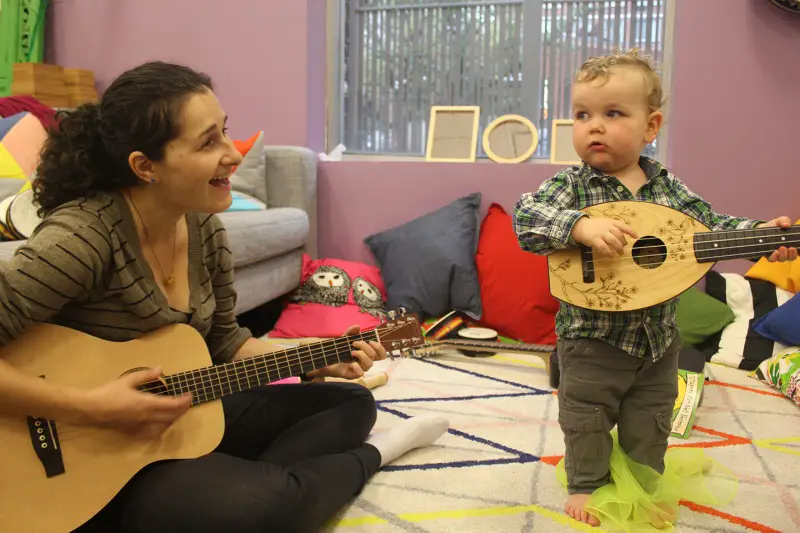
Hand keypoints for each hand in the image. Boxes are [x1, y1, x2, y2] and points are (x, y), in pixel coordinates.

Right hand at [76, 367, 191, 438]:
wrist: (90, 409)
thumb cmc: (108, 393)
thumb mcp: (128, 380)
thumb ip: (146, 375)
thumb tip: (161, 369)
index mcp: (147, 403)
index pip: (173, 405)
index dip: (184, 401)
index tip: (189, 395)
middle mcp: (146, 417)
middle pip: (171, 416)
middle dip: (182, 410)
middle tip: (186, 402)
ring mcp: (140, 426)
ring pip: (163, 426)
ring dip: (173, 419)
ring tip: (176, 411)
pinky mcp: (132, 432)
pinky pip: (152, 434)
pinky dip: (161, 429)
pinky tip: (161, 424)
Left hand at [308, 325, 387, 380]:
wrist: (326, 359)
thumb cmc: (338, 350)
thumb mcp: (344, 338)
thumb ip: (351, 332)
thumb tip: (357, 326)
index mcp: (367, 353)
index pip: (381, 354)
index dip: (379, 348)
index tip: (371, 342)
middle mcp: (365, 361)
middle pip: (374, 356)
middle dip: (365, 347)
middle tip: (354, 343)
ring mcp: (360, 368)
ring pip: (369, 364)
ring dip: (361, 355)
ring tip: (351, 352)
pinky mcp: (354, 375)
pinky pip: (361, 373)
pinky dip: (358, 367)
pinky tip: (352, 364)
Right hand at [571, 216, 638, 257]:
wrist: (580, 226)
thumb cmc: (594, 226)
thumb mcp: (605, 224)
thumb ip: (613, 229)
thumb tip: (623, 240)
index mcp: (611, 222)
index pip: (623, 226)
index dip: (630, 231)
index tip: (636, 236)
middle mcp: (607, 227)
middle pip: (619, 235)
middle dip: (623, 243)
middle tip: (623, 249)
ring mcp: (601, 233)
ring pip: (613, 241)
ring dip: (618, 248)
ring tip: (620, 253)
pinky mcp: (594, 239)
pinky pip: (603, 247)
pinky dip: (608, 252)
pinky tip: (610, 256)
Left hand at [757, 217, 798, 261]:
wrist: (760, 229)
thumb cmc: (774, 226)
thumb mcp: (780, 221)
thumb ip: (784, 221)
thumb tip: (786, 225)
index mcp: (792, 244)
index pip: (798, 251)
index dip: (799, 252)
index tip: (798, 249)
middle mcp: (786, 251)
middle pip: (792, 257)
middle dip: (792, 254)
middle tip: (791, 248)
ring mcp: (777, 254)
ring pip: (783, 259)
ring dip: (784, 255)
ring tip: (782, 248)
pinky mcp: (768, 256)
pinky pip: (772, 260)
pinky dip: (774, 257)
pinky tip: (775, 252)